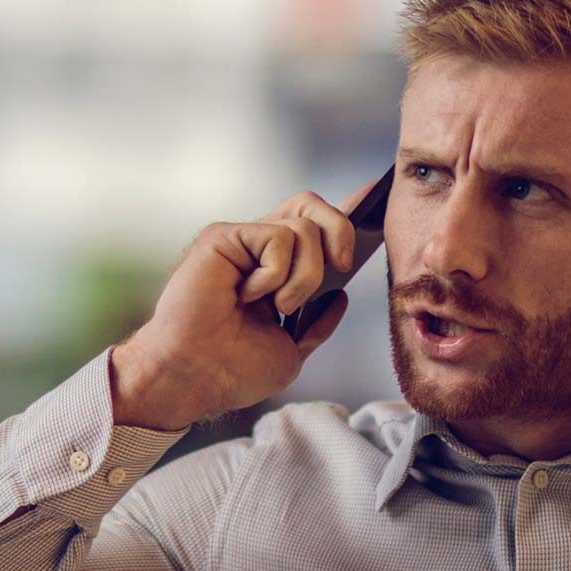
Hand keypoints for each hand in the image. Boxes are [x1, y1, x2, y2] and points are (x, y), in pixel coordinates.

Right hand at [111, 178, 375, 429]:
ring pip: (304, 226)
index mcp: (275, 272)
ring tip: (278, 306)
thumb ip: (317, 324)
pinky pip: (277, 237)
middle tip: (340, 267)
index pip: (315, 227)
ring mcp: (242, 241)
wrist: (195, 378)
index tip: (375, 192)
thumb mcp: (292, 351)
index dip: (346, 209)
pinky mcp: (224, 236)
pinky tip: (249, 295)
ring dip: (305, 276)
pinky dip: (275, 274)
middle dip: (341, 231)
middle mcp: (258, 250)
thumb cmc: (232, 370)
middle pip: (313, 207)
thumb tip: (339, 297)